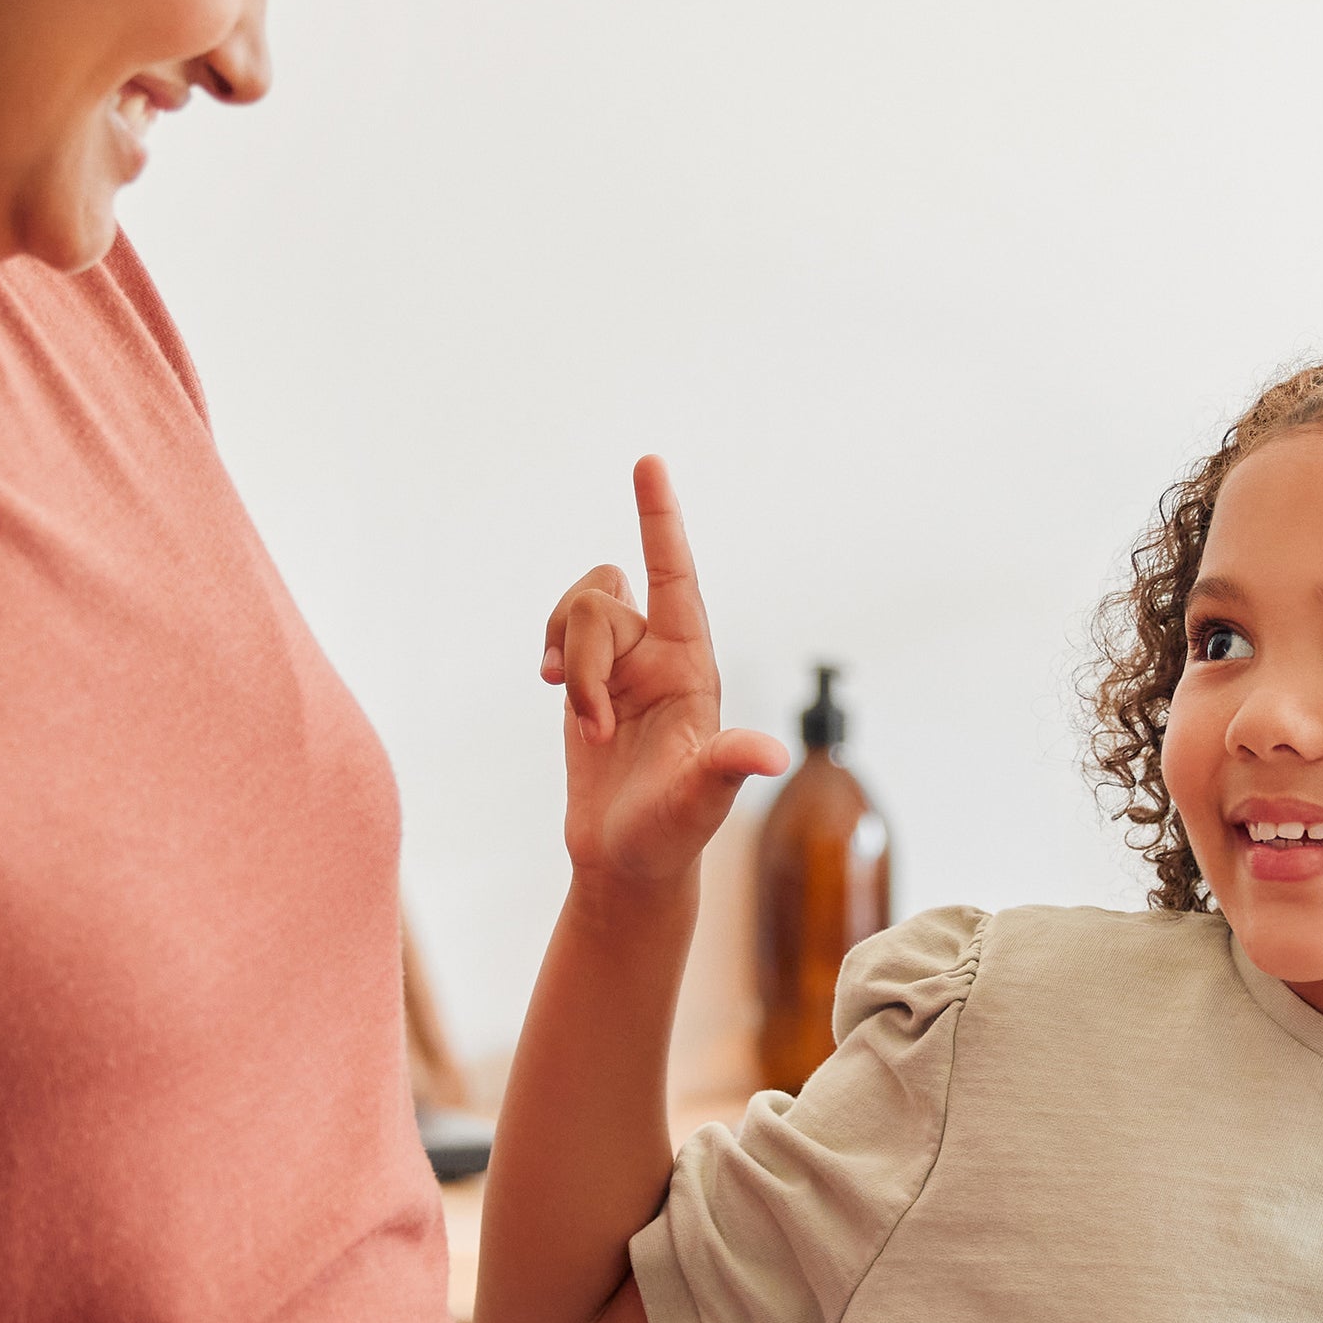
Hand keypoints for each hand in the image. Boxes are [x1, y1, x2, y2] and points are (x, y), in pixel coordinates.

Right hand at [542, 456, 787, 888]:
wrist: (628, 859)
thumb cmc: (673, 833)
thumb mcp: (699, 800)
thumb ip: (726, 768)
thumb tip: (771, 754)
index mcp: (692, 665)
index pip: (676, 575)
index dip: (661, 520)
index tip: (648, 463)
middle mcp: (660, 652)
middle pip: (603, 602)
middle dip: (584, 660)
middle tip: (598, 730)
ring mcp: (623, 663)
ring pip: (577, 611)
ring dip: (569, 667)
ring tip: (586, 725)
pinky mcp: (590, 679)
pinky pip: (559, 632)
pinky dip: (551, 657)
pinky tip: (555, 690)